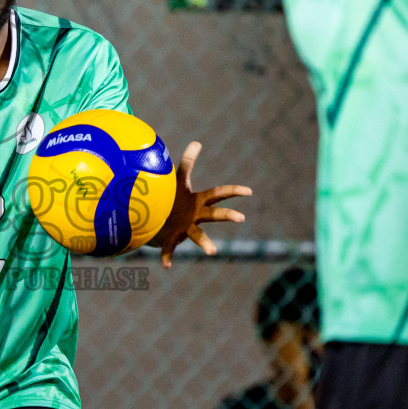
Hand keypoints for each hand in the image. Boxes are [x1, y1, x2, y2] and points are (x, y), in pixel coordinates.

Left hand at [150, 141, 251, 267]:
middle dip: (228, 215)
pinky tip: (166, 266)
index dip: (234, 191)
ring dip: (204, 242)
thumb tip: (197, 142)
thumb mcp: (179, 179)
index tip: (250, 191)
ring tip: (213, 251)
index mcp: (199, 202)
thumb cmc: (172, 199)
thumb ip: (187, 162)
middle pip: (215, 215)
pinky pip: (169, 248)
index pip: (219, 194)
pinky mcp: (171, 238)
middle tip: (241, 217)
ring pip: (197, 235)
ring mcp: (185, 228)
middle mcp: (196, 216)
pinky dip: (168, 256)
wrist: (157, 221)